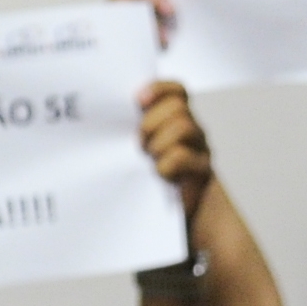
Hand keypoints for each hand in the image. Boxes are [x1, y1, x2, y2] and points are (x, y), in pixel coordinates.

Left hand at [137, 79, 213, 216]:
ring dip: (159, 142)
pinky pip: (182, 156)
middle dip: (152, 122)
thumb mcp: (141, 151)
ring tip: (149, 158)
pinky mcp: (203, 169)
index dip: (159, 89)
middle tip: (138, 143)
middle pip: (178, 107)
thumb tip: (103, 118)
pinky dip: (165, 164)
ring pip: (183, 126)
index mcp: (176, 120)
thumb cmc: (152, 180)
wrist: (173, 216)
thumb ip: (134, 132)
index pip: (177, 91)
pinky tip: (160, 174)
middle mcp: (192, 129)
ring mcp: (200, 148)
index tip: (137, 100)